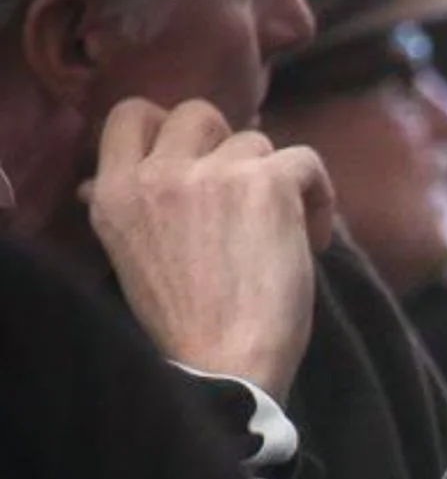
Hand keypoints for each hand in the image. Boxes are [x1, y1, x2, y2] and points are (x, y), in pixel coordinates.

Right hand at [85, 98, 334, 401]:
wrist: (225, 365)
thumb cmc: (186, 323)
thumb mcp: (129, 256)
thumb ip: (123, 208)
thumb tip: (94, 183)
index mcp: (113, 192)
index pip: (130, 114)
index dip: (168, 126)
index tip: (197, 160)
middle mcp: (156, 174)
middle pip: (199, 113)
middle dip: (228, 148)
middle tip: (245, 197)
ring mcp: (211, 174)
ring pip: (256, 141)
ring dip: (275, 181)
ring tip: (280, 234)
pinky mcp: (266, 183)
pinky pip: (306, 160)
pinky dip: (320, 196)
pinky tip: (314, 240)